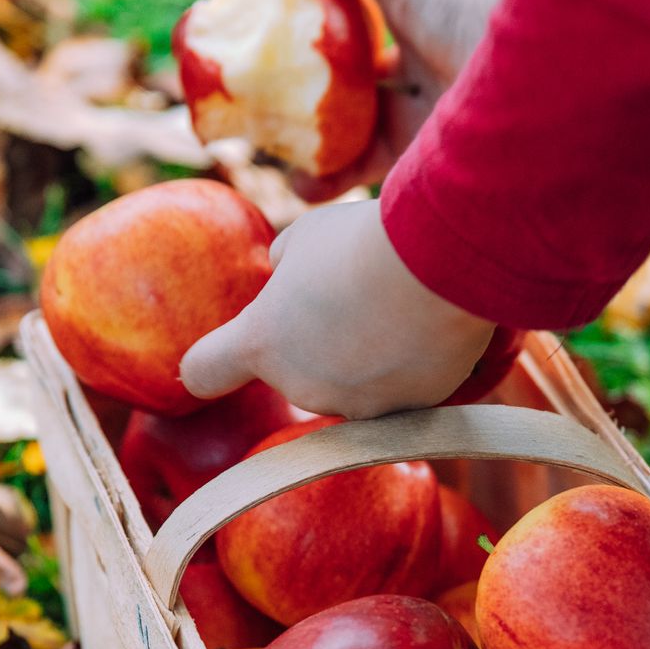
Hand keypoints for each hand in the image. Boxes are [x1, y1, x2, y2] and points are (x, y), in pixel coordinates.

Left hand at [180, 199, 494, 418]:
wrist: (446, 264)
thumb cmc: (363, 241)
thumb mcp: (305, 238)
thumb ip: (286, 268)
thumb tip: (288, 278)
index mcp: (261, 342)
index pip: (204, 372)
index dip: (207, 364)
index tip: (212, 360)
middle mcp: (304, 387)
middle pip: (296, 372)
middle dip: (313, 344)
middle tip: (348, 296)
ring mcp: (358, 405)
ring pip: (351, 384)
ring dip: (362, 356)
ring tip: (396, 306)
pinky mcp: (411, 410)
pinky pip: (400, 389)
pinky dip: (408, 365)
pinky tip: (426, 325)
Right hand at [279, 0, 502, 200]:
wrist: (519, 69)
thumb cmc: (461, 6)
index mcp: (415, 43)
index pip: (358, 56)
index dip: (316, 62)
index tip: (275, 67)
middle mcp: (420, 91)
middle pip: (352, 109)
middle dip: (309, 121)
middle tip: (271, 125)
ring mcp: (420, 135)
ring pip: (354, 154)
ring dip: (312, 163)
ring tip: (283, 164)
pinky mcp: (419, 173)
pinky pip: (366, 187)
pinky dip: (329, 190)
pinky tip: (303, 185)